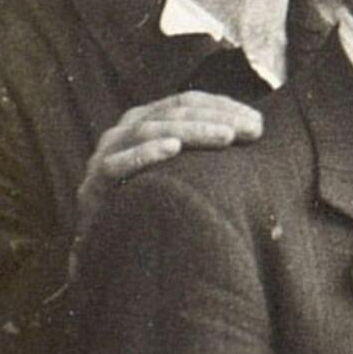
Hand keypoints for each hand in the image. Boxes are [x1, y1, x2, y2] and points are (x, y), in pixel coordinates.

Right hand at [76, 91, 262, 242]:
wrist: (112, 251)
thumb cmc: (158, 207)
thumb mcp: (185, 173)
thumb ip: (208, 151)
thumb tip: (258, 132)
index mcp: (145, 122)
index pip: (184, 102)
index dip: (222, 106)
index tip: (258, 120)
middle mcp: (123, 133)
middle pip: (171, 112)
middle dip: (216, 118)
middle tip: (254, 130)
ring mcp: (105, 157)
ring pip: (147, 131)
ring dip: (191, 131)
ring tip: (226, 137)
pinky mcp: (94, 187)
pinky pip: (116, 165)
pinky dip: (145, 154)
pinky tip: (172, 148)